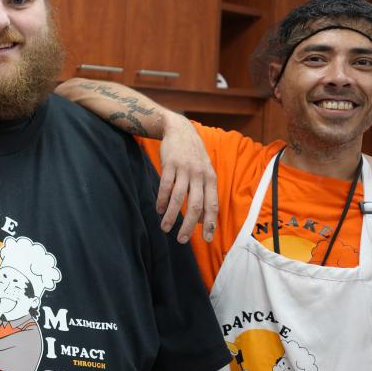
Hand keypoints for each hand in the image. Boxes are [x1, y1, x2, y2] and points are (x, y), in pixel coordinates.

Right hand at [158, 114, 217, 242]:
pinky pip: (165, 185)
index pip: (212, 205)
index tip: (207, 240)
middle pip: (195, 204)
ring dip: (172, 215)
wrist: (180, 130)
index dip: (210, 223)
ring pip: (178, 197)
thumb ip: (206, 194)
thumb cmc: (194, 156)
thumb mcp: (205, 172)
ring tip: (165, 228)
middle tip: (182, 240)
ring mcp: (184, 169)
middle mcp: (199, 175)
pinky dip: (162, 200)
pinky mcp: (170, 164)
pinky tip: (159, 210)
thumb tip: (205, 220)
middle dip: (189, 225)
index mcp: (210, 179)